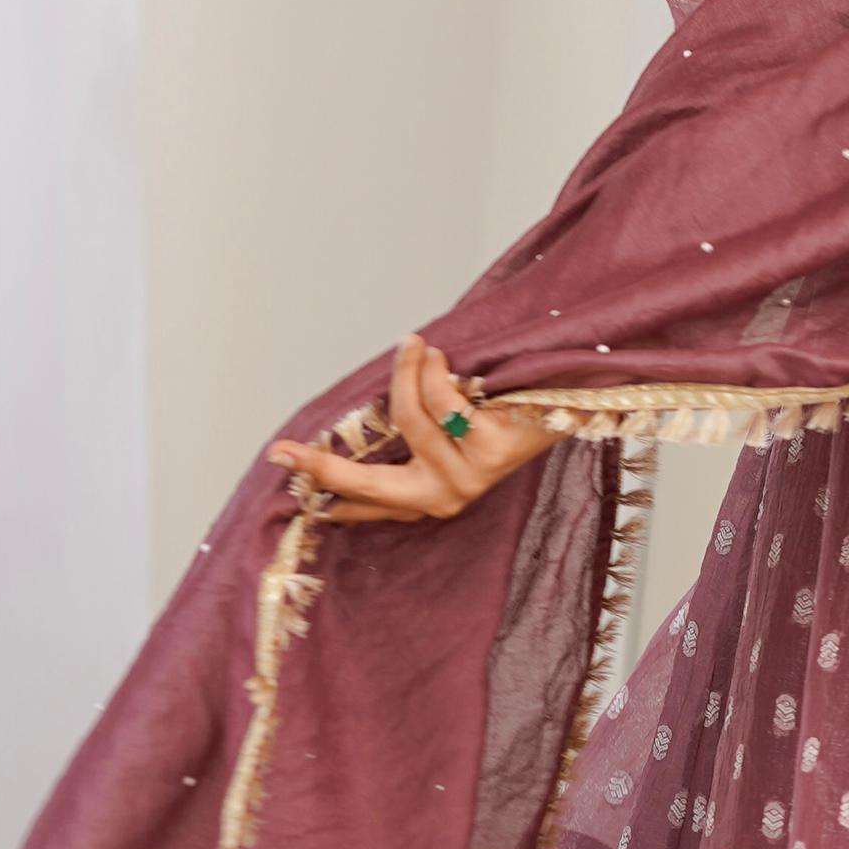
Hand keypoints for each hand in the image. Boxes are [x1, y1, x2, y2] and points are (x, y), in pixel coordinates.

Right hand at [269, 332, 555, 525]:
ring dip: (406, 371)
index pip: (364, 501)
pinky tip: (441, 356)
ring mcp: (466, 480)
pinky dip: (433, 368)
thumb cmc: (498, 410)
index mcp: (429, 497)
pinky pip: (440, 400)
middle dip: (321, 465)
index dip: (322, 484)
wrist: (567, 403)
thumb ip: (408, 433)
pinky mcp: (488, 454)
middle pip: (366, 483)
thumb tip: (353, 423)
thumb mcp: (446, 430)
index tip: (281, 468)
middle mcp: (444, 499)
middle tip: (284, 450)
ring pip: (407, 418)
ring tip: (417, 347)